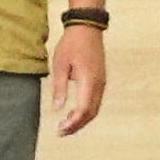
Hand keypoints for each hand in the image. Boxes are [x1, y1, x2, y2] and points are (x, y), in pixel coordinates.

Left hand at [48, 21, 107, 135]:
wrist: (87, 28)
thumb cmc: (71, 44)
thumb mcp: (60, 65)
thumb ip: (59, 88)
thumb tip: (57, 109)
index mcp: (89, 81)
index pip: (83, 110)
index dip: (72, 123)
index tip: (60, 130)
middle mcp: (99, 84)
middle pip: (91, 113)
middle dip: (77, 125)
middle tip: (61, 132)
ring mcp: (102, 82)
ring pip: (95, 108)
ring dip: (82, 119)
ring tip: (67, 125)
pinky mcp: (101, 79)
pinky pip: (96, 101)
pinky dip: (86, 111)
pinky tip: (75, 113)